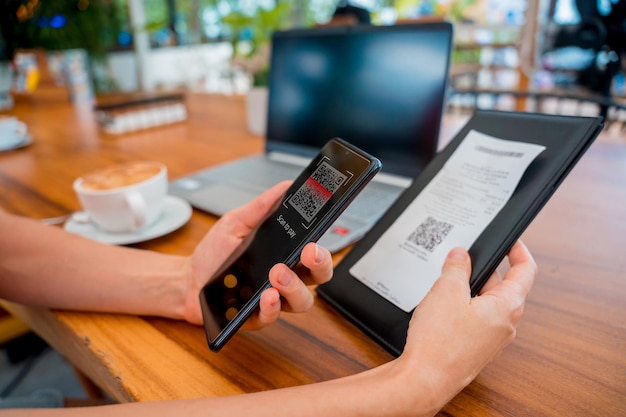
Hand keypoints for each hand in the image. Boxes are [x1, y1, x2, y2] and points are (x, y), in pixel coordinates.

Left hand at [182, 181, 332, 325]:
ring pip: (301, 301)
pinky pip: (272, 317)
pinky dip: (272, 308)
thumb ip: (262, 207)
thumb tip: (286, 186)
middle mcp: (285, 279)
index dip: (322, 248)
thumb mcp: (236, 223)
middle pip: (317, 277)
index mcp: (284, 254)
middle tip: (308, 254)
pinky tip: (266, 296)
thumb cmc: (215, 253)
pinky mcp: (255, 317)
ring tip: (278, 274)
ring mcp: (272, 299)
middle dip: (320, 266)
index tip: (315, 239)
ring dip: (295, 287)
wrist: (188, 279)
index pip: (315, 253)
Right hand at [390, 241, 536, 413]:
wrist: (426, 379)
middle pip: (503, 286)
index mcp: (508, 306)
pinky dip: (463, 305)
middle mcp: (505, 324)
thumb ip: (457, 267)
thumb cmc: (441, 343)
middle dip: (484, 269)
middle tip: (463, 257)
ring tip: (447, 281)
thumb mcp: (446, 291)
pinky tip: (442, 305)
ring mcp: (492, 337)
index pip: (525, 270)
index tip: (511, 240)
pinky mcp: (476, 346)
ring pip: (486, 302)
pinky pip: (476, 318)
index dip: (519, 250)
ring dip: (470, 288)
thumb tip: (460, 255)